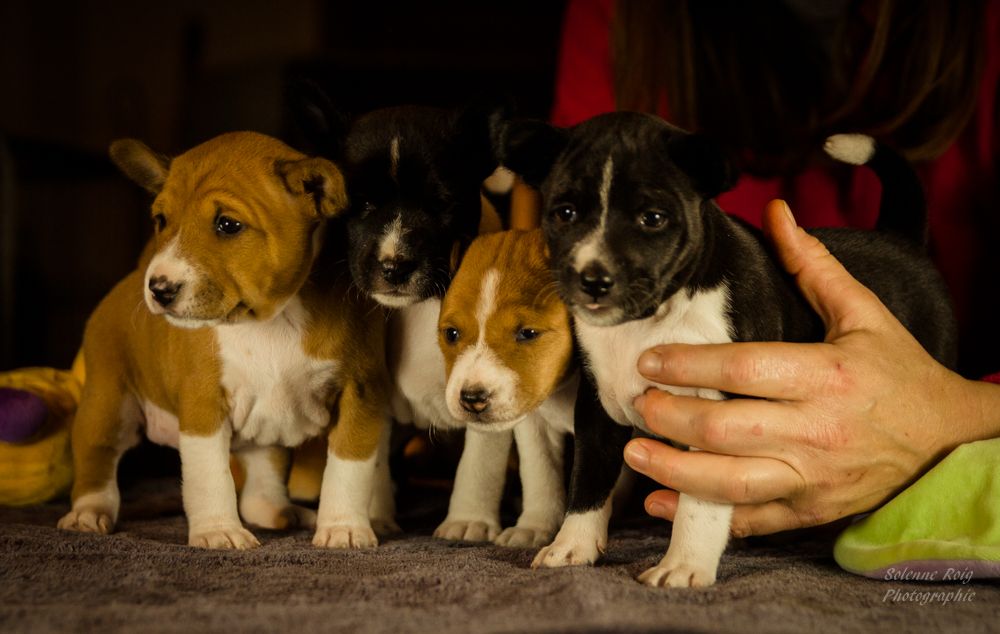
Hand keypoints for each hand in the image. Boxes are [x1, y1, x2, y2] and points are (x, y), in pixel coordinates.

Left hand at [624, 199, 999, 535]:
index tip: (650, 360)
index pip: (743, 368)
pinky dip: (702, 514)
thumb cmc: (899, 372)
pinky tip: (661, 501)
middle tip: (637, 402)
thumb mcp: (863, 312)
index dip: (688, 364)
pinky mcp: (811, 510)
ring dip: (672, 469)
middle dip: (668, 415)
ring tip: (636, 450)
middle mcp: (817, 430)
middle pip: (724, 428)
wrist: (950, 439)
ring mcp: (813, 477)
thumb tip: (777, 212)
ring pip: (729, 482)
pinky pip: (749, 520)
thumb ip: (812, 265)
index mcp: (827, 375)